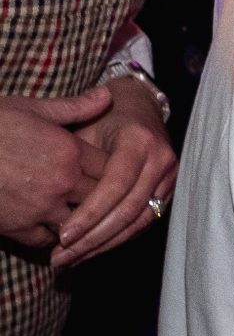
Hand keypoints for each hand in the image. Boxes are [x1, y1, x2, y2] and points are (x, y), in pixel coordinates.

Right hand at [0, 88, 111, 246]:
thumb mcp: (30, 108)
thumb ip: (74, 107)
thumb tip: (109, 95)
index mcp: (69, 150)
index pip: (112, 168)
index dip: (112, 171)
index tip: (108, 171)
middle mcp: (62, 181)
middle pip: (100, 197)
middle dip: (100, 197)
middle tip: (96, 196)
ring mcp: (41, 206)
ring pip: (78, 222)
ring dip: (77, 220)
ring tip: (74, 215)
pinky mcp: (18, 226)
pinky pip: (46, 240)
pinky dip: (49, 236)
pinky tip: (46, 228)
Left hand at [53, 79, 178, 266]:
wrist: (139, 108)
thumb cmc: (102, 117)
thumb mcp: (83, 126)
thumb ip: (73, 159)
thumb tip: (53, 195)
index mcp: (140, 141)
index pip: (116, 186)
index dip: (90, 214)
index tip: (63, 236)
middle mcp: (161, 160)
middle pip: (129, 210)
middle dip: (95, 238)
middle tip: (63, 257)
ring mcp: (170, 177)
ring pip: (139, 221)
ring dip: (105, 244)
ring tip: (72, 259)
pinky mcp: (169, 190)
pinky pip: (145, 221)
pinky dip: (118, 238)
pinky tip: (93, 249)